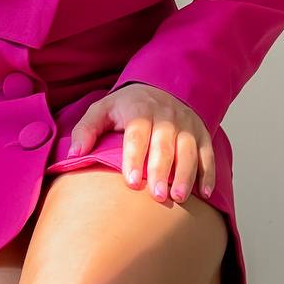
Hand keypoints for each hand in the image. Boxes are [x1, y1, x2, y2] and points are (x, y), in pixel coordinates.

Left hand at [67, 82, 215, 204]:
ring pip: (188, 149)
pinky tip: (204, 194)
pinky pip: (207, 154)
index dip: (134, 157)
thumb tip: (74, 154)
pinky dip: (208, 173)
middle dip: (162, 170)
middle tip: (158, 196)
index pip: (137, 133)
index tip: (132, 182)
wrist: (160, 87)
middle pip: (164, 144)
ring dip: (186, 173)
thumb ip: (86, 129)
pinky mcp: (201, 134)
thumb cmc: (127, 106)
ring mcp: (186, 125)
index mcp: (139, 110)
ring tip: (179, 197)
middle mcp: (166, 116)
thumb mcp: (103, 109)